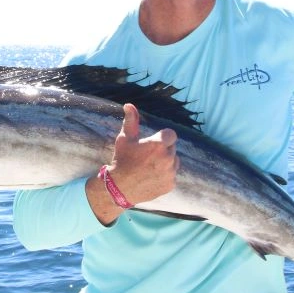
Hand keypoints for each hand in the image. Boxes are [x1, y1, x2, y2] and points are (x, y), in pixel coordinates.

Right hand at [88, 103, 177, 224]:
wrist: (119, 188)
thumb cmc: (122, 160)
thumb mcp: (125, 139)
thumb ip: (131, 121)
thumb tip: (129, 105)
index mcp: (158, 144)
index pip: (171, 134)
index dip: (162, 138)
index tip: (153, 143)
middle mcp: (168, 158)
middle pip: (172, 148)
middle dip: (163, 150)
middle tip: (148, 156)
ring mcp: (170, 173)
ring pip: (174, 162)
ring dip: (166, 162)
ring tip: (150, 167)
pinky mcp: (170, 185)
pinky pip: (172, 176)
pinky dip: (165, 176)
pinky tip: (152, 177)